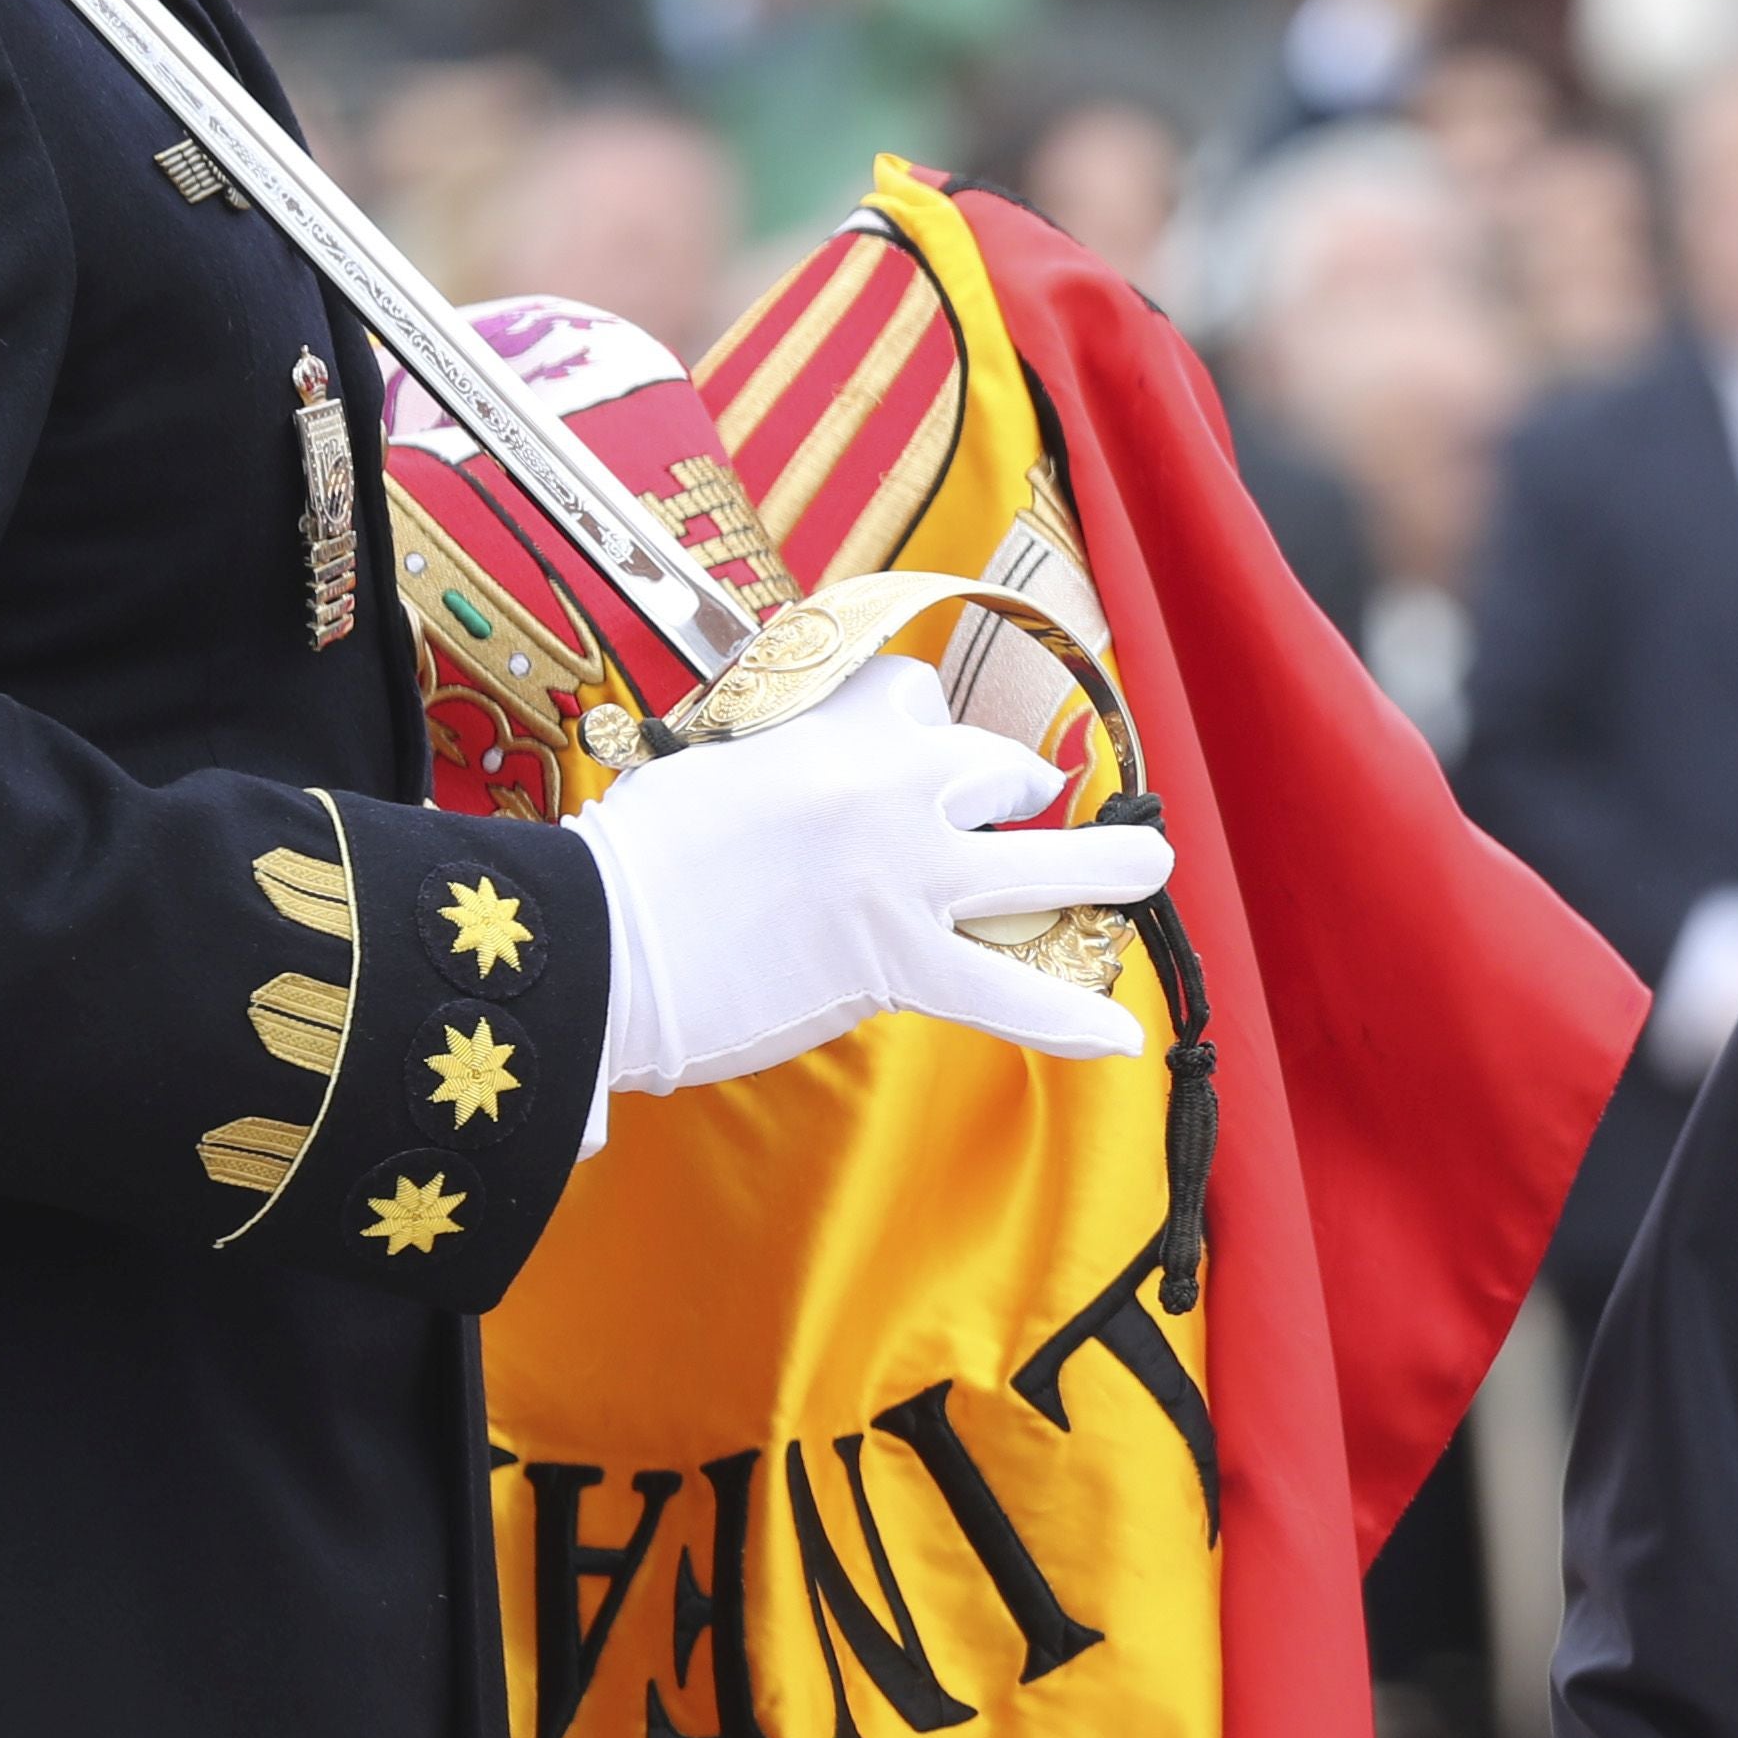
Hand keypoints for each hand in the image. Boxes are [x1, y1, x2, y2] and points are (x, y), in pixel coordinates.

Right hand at [571, 653, 1174, 1095]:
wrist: (592, 936)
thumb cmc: (630, 859)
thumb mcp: (709, 767)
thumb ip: (777, 765)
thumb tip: (794, 780)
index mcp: (829, 729)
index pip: (914, 697)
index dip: (926, 730)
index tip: (919, 756)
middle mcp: (887, 787)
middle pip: (997, 768)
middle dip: (1011, 792)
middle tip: (1011, 816)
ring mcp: (905, 875)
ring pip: (1043, 865)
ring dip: (1108, 868)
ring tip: (1146, 871)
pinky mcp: (898, 961)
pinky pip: (1008, 992)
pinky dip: (1066, 1020)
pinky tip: (1120, 1041)